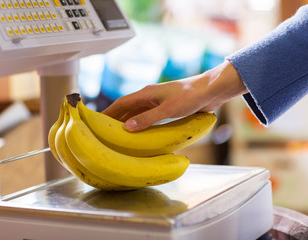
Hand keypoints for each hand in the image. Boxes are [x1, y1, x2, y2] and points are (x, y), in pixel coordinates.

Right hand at [102, 61, 247, 131]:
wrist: (211, 91)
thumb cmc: (191, 96)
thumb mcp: (168, 109)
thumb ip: (148, 118)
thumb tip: (127, 128)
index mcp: (147, 93)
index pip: (122, 103)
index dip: (109, 112)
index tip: (97, 121)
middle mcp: (150, 97)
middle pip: (128, 108)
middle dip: (116, 119)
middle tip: (105, 131)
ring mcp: (158, 102)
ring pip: (137, 113)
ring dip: (128, 122)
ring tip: (119, 134)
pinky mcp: (167, 108)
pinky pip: (149, 116)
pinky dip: (141, 124)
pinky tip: (140, 132)